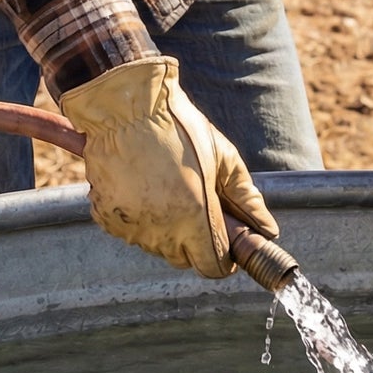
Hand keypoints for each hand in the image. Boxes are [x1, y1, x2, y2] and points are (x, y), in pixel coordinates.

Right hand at [61, 56, 277, 278]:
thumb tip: (267, 228)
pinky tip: (142, 185)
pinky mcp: (105, 215)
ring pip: (156, 244)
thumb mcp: (223, 156)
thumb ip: (247, 198)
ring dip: (165, 227)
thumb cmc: (178, 126)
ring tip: (168, 186)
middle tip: (196, 202)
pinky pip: (130, 229)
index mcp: (194, 219)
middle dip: (195, 240)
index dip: (223, 255)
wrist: (126, 105)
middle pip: (184, 258)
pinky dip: (137, 216)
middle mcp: (161, 230)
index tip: (224, 237)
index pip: (213, 267)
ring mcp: (130, 225)